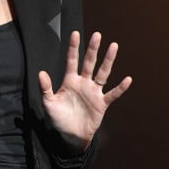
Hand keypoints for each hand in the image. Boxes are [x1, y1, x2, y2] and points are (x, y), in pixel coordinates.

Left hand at [38, 31, 131, 152]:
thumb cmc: (59, 118)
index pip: (72, 61)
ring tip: (114, 46)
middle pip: (89, 63)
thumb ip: (45, 88)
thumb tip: (41, 72)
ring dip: (108, 60)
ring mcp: (93, 92)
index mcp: (70, 81)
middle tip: (97, 35)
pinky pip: (112, 94)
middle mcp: (83, 83)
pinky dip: (120, 88)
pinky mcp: (101, 103)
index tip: (75, 33)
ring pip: (102, 73)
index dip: (73, 48)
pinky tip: (127, 79)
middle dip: (93, 49)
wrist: (70, 135)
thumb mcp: (49, 103)